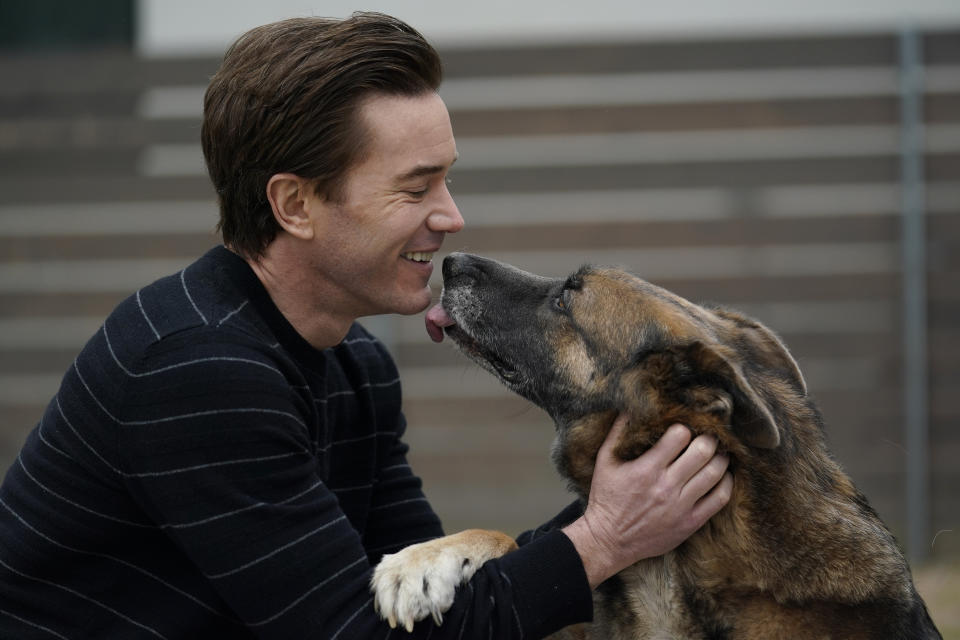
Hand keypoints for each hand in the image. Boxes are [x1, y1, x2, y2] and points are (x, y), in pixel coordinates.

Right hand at [562, 414, 731, 587]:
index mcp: (647, 469)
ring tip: (718, 451)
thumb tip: (631, 407)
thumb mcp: (604, 462)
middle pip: (703, 451)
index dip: (684, 426)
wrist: (609, 540)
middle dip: (708, 437)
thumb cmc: (607, 498)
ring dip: (721, 457)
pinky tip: (722, 475)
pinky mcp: (691, 522)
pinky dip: (726, 483)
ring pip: (715, 473)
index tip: (684, 426)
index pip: (679, 436)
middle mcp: (667, 486)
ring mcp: (681, 506)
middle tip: (708, 434)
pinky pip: (719, 499)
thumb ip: (618, 433)